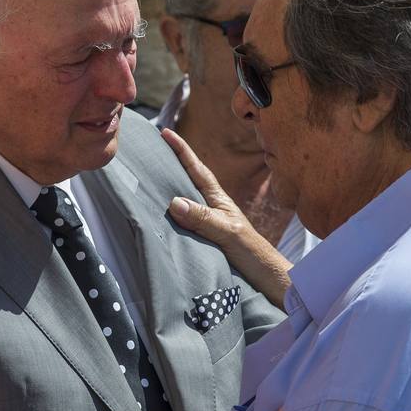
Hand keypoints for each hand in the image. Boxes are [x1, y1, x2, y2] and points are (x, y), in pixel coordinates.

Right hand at [162, 128, 291, 304]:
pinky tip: (155, 216)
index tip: (165, 132)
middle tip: (150, 148)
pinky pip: (180, 222)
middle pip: (186, 180)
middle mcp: (211, 208)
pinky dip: (167, 215)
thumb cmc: (251, 253)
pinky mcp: (202, 239)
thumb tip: (174, 202)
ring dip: (165, 189)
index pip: (197, 169)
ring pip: (182, 201)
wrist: (264, 278)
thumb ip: (204, 218)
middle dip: (169, 164)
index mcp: (218, 200)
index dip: (181, 150)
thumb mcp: (228, 232)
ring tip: (145, 177)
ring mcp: (206, 223)